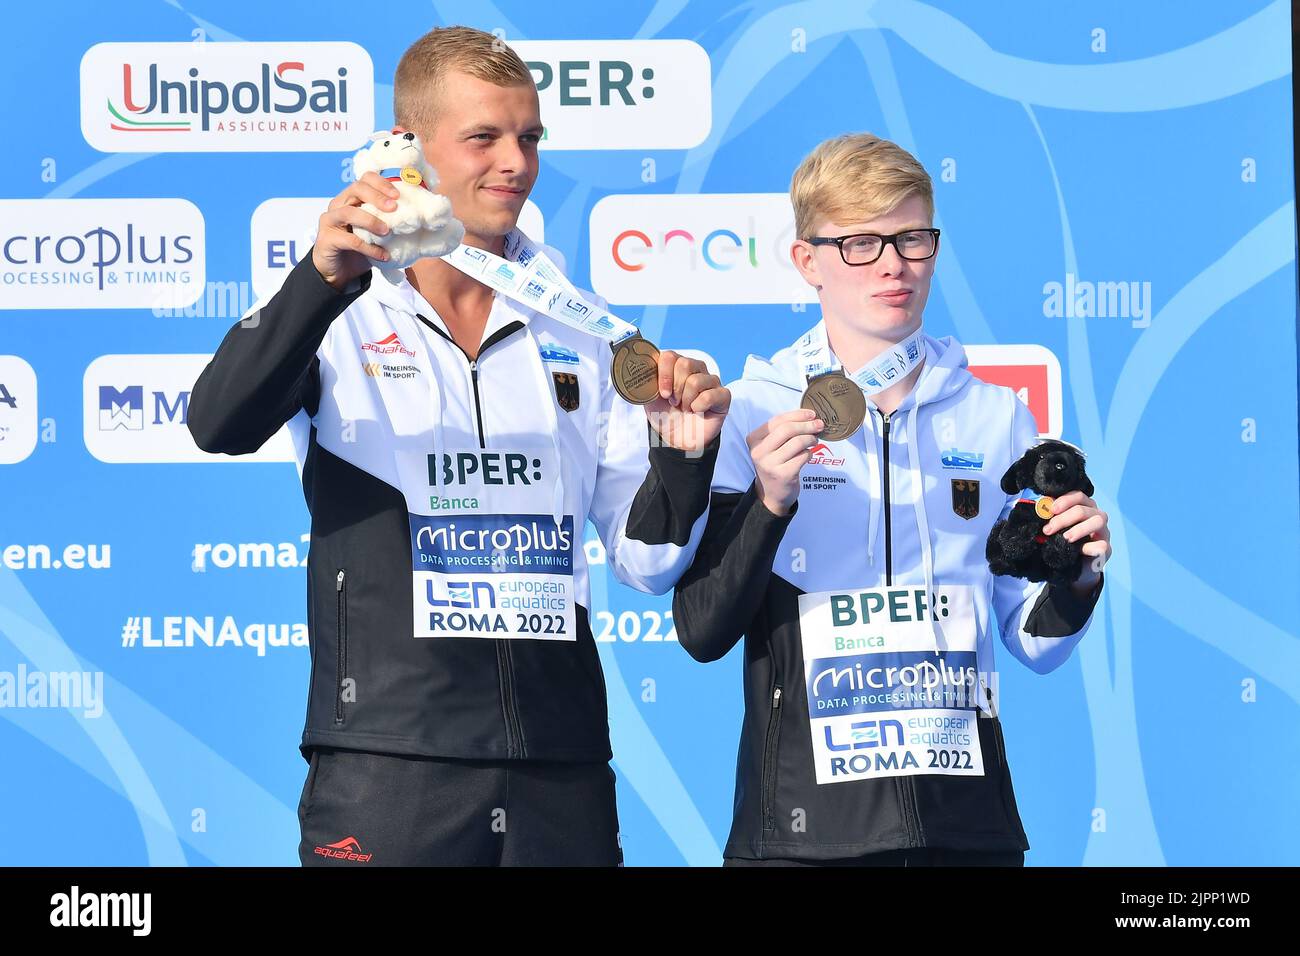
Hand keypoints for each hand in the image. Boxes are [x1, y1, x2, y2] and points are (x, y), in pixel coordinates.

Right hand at [310, 171, 399, 291]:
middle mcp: (338, 204)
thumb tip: (420, 219)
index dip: (381, 184)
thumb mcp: (377, 232)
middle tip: (394, 208)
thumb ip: (390, 222)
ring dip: (371, 220)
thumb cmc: (360, 248)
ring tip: (387, 231)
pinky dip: (368, 247)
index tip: (398, 195)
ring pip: (349, 212)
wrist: (339, 272)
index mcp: (351, 198)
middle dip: (377, 196)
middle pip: (356, 189)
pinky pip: (349, 240)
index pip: (365, 179)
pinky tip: (383, 255)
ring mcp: (330, 221)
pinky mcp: (327, 239)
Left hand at [644, 350, 730, 452]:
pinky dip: (699, 407)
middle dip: (676, 388)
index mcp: (676, 366)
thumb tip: (642, 368)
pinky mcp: (723, 395)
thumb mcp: (649, 398)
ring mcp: (711, 380)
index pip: (670, 355)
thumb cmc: (665, 415)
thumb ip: (646, 381)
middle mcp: (695, 369)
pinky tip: (697, 411)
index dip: (664, 374)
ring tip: (685, 408)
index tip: (662, 393)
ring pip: (696, 381)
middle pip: (685, 364)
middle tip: (674, 402)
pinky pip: (709, 395)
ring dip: (686, 400)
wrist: (677, 439)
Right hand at [747, 409, 822, 516]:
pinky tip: (808, 455)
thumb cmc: (775, 463)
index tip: (812, 414)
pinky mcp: (783, 474)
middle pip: (787, 429)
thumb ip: (784, 430)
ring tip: (814, 441)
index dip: (797, 415)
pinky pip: (803, 456)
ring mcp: (770, 464)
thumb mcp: (772, 446)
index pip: (777, 420)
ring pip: (798, 442)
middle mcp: (759, 451)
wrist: (772, 493)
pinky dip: (810, 453)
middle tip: (819, 425)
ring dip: (811, 439)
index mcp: (754, 439)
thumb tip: (810, 417)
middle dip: (807, 425)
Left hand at [1041, 490, 1111, 595]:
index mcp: (1084, 507)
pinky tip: (1080, 550)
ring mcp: (1103, 531)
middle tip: (1048, 530)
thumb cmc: (1064, 542)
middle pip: (1083, 509)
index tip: (1051, 510)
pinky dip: (1091, 547)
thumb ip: (1051, 520)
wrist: (1076, 567)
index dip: (1064, 500)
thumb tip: (1039, 511)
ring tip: (1065, 538)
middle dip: (1063, 519)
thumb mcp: (1056, 530)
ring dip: (1079, 529)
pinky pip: (1103, 545)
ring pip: (1097, 521)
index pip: (1078, 496)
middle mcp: (1096, 515)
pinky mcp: (1107, 548)